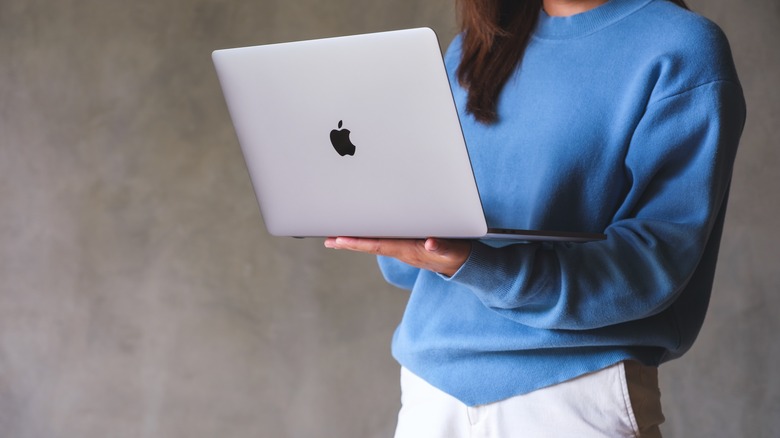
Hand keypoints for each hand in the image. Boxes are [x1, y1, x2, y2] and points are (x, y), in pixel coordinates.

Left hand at [324, 237, 470, 276]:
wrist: (464, 264)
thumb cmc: (457, 255)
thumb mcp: (453, 250)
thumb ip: (443, 246)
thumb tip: (430, 242)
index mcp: (408, 250)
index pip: (378, 245)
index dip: (358, 242)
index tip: (339, 240)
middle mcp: (402, 250)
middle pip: (370, 245)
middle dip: (349, 242)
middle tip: (328, 239)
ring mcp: (403, 249)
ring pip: (375, 243)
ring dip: (355, 240)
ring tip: (336, 238)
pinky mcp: (407, 246)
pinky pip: (383, 241)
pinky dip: (368, 238)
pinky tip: (360, 236)